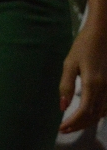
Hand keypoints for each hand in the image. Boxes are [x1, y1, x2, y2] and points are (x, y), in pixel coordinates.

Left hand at [60, 19, 106, 133]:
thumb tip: (61, 106)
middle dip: (78, 125)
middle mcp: (105, 89)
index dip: (72, 122)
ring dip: (87, 122)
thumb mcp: (69, 63)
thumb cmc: (83, 46)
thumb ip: (66, 85)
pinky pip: (106, 107)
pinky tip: (87, 115)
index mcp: (93, 84)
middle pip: (93, 116)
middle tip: (63, 129)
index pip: (83, 111)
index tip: (61, 127)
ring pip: (101, 114)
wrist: (102, 35)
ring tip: (72, 124)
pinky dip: (96, 115)